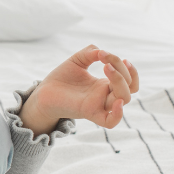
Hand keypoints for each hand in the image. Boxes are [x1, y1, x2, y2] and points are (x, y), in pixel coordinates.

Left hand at [19, 44, 139, 132]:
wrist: (44, 91)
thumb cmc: (62, 78)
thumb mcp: (78, 59)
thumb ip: (91, 52)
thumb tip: (102, 52)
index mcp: (105, 85)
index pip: (129, 80)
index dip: (129, 69)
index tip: (111, 56)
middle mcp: (105, 95)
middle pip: (129, 88)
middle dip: (123, 71)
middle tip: (106, 62)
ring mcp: (98, 104)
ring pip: (124, 99)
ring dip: (120, 81)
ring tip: (106, 67)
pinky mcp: (88, 112)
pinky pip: (110, 121)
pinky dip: (118, 114)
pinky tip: (116, 101)